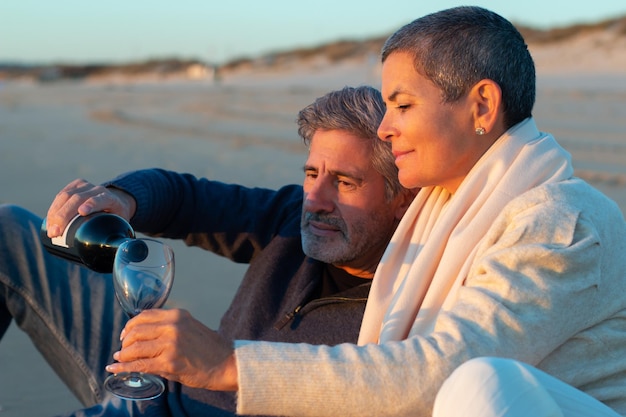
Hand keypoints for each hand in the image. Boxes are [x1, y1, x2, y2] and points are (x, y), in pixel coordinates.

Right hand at [46, 178, 136, 236]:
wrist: (115, 201)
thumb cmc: (117, 217)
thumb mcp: (122, 224)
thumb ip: (120, 237)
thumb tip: (116, 253)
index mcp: (111, 199)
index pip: (100, 199)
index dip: (91, 204)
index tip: (82, 212)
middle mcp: (97, 189)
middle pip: (77, 199)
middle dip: (64, 216)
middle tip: (55, 233)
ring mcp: (85, 186)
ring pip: (66, 196)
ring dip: (55, 214)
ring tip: (51, 230)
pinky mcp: (74, 186)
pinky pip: (60, 196)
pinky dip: (53, 209)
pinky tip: (50, 221)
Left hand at [106, 309, 237, 391]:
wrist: (227, 363)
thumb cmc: (209, 349)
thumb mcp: (190, 328)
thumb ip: (169, 328)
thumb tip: (145, 336)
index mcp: (177, 315)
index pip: (144, 316)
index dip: (130, 326)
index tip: (125, 334)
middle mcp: (172, 326)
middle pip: (136, 331)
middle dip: (124, 342)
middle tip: (121, 350)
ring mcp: (170, 344)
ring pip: (135, 348)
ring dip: (123, 355)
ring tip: (119, 360)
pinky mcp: (169, 362)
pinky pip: (140, 365)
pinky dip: (124, 368)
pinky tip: (115, 369)